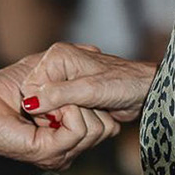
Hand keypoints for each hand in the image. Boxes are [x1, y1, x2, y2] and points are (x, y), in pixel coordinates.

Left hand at [0, 53, 118, 169]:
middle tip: (56, 98)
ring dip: (76, 105)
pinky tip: (50, 107)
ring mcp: (60, 152)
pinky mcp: (49, 151)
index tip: (76, 87)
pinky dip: (69, 110)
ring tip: (50, 103)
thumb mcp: (43, 73)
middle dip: (88, 103)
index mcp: (67, 134)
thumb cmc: (1, 90)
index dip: (99, 101)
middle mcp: (67, 147)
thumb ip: (68, 73)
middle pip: (107, 127)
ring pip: (98, 128)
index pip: (107, 124)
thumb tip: (95, 55)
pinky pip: (80, 128)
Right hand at [18, 42, 155, 123]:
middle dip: (57, 112)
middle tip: (81, 112)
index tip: (61, 115)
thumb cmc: (123, 83)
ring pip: (52, 106)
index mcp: (57, 56)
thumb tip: (29, 104)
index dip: (43, 107)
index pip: (31, 88)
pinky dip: (74, 118)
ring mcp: (67, 78)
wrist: (146, 88)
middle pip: (40, 98)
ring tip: (90, 111)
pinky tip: (90, 114)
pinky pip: (64, 110)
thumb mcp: (88, 90)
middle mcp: (59, 65)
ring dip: (68, 116)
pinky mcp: (74, 91)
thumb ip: (58, 95)